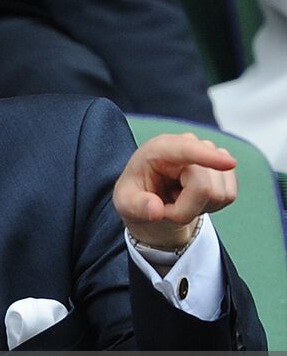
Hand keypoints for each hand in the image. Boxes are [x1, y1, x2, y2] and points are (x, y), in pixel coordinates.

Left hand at [114, 132, 236, 249]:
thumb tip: (156, 210)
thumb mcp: (125, 202)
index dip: (207, 157)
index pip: (186, 150)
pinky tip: (192, 198)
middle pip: (204, 187)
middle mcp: (188, 145)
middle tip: (165, 207)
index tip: (229, 163)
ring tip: (178, 199)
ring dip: (197, 207)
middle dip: (185, 209)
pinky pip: (229, 196)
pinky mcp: (226, 168)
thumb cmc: (137, 194)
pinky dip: (211, 205)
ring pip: (219, 194)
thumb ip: (137, 205)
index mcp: (159, 148)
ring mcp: (210, 154)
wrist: (151, 196)